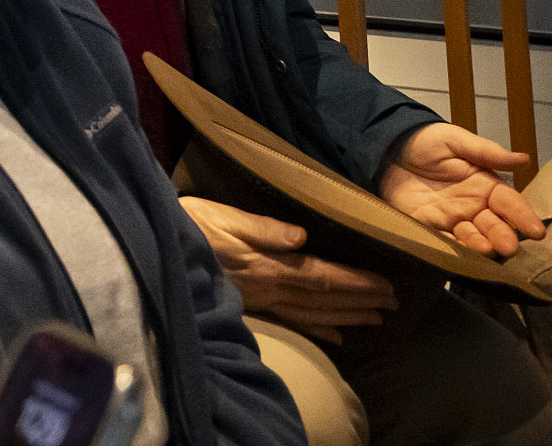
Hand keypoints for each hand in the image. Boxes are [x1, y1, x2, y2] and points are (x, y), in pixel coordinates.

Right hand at [181, 196, 395, 342]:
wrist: (155, 246)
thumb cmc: (186, 224)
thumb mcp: (219, 215)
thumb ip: (260, 227)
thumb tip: (301, 237)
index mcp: (266, 265)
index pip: (321, 277)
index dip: (356, 283)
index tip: (387, 286)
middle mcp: (268, 287)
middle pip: (324, 299)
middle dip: (361, 300)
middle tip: (395, 303)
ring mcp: (260, 300)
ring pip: (313, 314)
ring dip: (347, 316)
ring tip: (377, 318)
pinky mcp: (251, 305)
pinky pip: (293, 322)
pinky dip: (319, 331)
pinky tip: (337, 337)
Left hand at [378, 123, 543, 256]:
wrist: (385, 146)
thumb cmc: (423, 141)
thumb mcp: (454, 140)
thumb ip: (485, 151)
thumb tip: (522, 158)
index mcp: (484, 185)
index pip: (510, 203)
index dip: (523, 216)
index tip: (536, 230)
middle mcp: (473, 205)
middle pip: (494, 225)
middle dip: (503, 236)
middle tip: (509, 246)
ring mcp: (451, 218)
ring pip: (472, 237)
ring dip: (480, 245)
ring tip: (486, 249)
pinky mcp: (428, 226)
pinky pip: (443, 240)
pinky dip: (453, 248)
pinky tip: (459, 252)